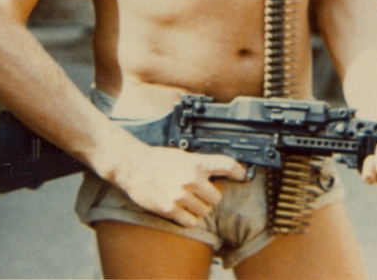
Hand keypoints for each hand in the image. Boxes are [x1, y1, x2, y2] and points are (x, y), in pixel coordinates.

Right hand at [109, 139, 246, 227]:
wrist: (133, 167)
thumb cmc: (157, 160)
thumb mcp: (182, 155)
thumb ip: (199, 165)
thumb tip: (216, 173)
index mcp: (195, 163)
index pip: (225, 165)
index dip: (237, 171)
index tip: (242, 176)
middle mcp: (191, 179)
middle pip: (216, 197)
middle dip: (209, 197)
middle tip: (199, 193)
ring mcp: (180, 195)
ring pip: (204, 211)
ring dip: (199, 209)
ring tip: (187, 201)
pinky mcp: (169, 209)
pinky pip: (191, 221)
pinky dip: (189, 218)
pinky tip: (183, 211)